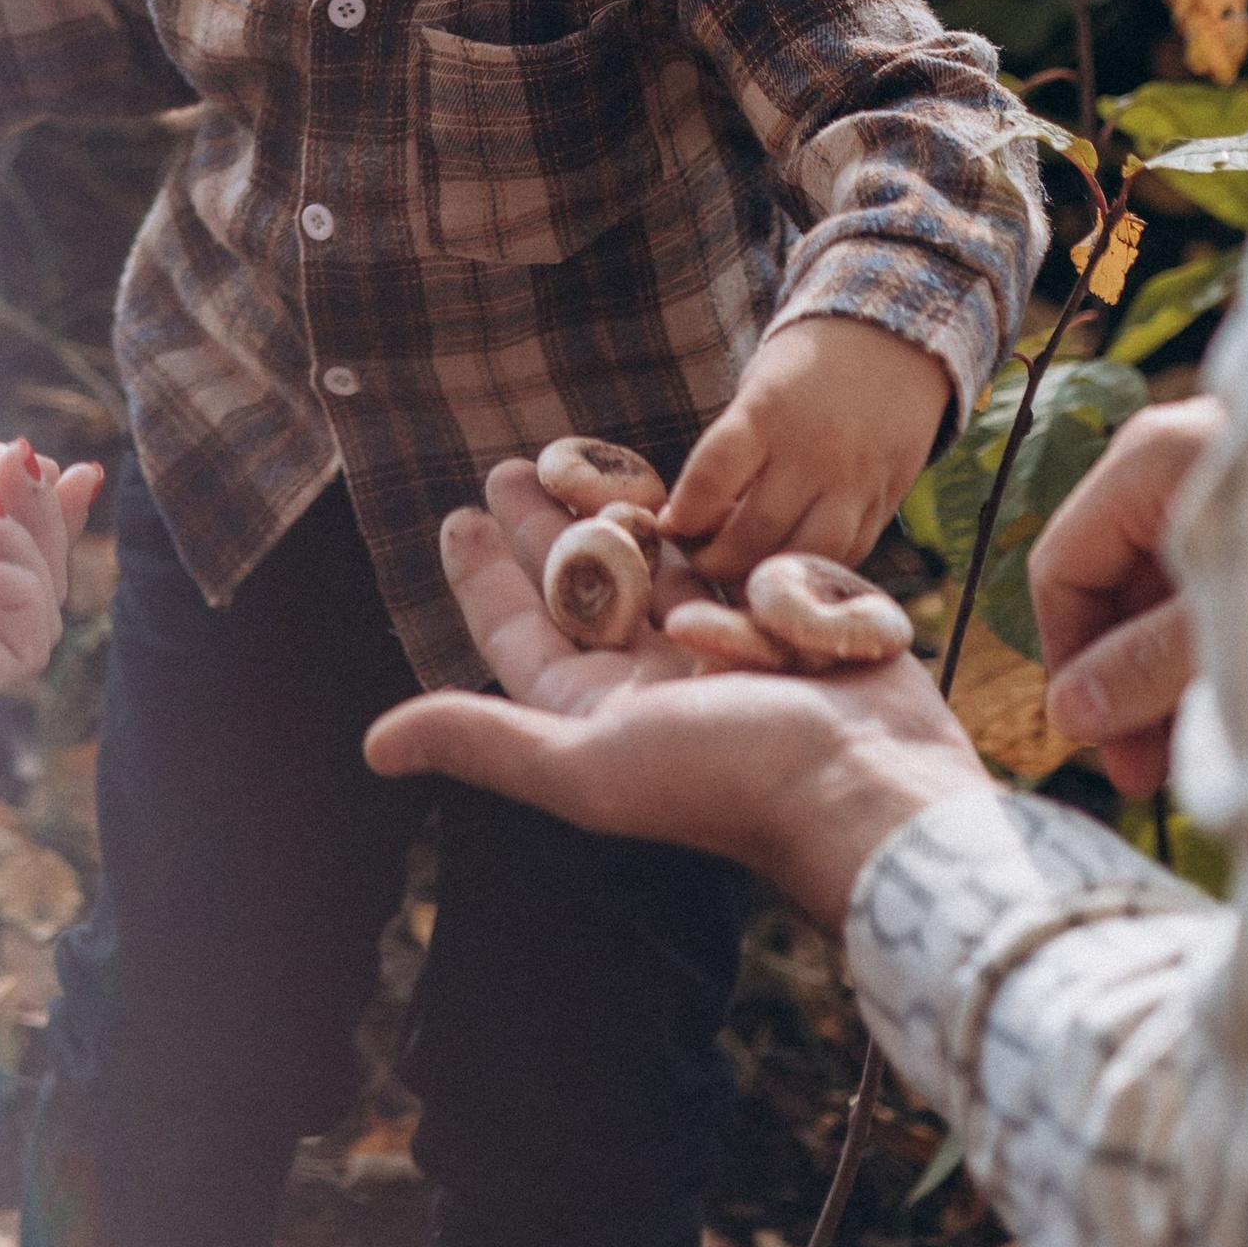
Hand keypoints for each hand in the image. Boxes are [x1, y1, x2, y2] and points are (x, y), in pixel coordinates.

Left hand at [0, 277, 104, 706]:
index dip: (59, 520)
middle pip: (43, 588)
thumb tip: (59, 474)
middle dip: (48, 522)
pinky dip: (19, 588)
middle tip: (19, 468)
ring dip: (30, 547)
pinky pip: (24, 649)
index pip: (22, 565)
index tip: (85, 472)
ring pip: (42, 615)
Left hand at [365, 462, 984, 928]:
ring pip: (654, 572)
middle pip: (582, 590)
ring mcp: (721, 656)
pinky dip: (704, 535)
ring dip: (620, 519)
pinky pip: (729, 568)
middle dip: (544, 528)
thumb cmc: (730, 777)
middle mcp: (652, 687)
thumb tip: (373, 745)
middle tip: (512, 463)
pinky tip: (682, 496)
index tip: (456, 513)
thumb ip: (484, 741)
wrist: (874, 784)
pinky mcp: (784, 628)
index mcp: (598, 715)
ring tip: (587, 461)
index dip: (482, 576)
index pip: (520, 633)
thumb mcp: (588, 759)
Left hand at [663, 314, 951, 579]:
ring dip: (765, 573)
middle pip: (756, 529)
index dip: (684, 515)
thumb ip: (730, 454)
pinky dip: (811, 567)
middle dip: (716, 559)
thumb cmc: (802, 372)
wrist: (891, 343)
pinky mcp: (886, 500)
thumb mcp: (758, 393)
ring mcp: (855, 480)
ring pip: (806, 552)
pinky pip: (847, 554)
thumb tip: (686, 523)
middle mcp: (814, 449)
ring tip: (739, 571)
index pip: (712, 478)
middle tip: (699, 559)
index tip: (671, 524)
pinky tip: (787, 561)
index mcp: (769, 411)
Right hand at [1034, 397, 1223, 796]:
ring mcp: (1220, 482)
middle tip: (1148, 774)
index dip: (1069, 662)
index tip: (1098, 746)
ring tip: (1196, 752)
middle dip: (1121, 678)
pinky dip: (1206, 638)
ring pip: (1159, 588)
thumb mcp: (1229, 620)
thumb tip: (1068, 718)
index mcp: (1148, 463)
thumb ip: (1145, 666)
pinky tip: (1233, 699)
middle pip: (1110, 580)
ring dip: (1164, 668)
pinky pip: (1206, 580)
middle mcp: (1173, 463)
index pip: (1062, 568)